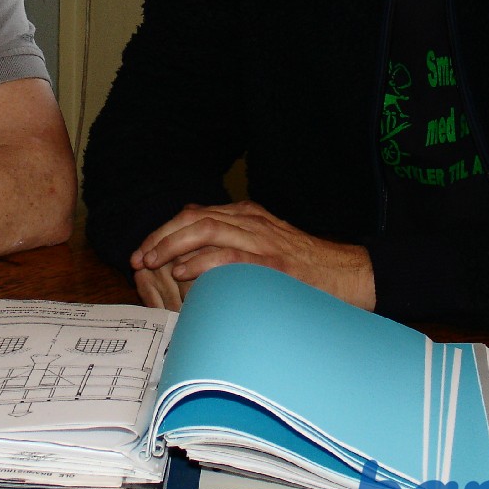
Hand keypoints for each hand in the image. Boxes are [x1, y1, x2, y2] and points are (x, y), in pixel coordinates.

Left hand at [132, 200, 376, 308]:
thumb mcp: (264, 243)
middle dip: (161, 237)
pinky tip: (182, 273)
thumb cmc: (304, 268)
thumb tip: (193, 236)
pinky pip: (229, 255)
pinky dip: (201, 262)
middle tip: (139, 257)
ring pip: (206, 230)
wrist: (348, 275)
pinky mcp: (272, 262)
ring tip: (152, 262)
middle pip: (193, 218)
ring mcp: (262, 239)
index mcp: (247, 216)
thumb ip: (232, 238)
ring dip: (173, 245)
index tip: (143, 250)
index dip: (164, 230)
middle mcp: (251, 221)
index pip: (194, 214)